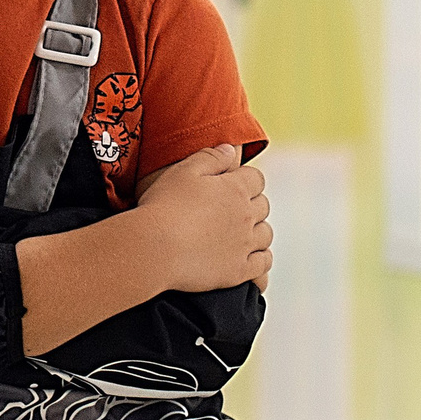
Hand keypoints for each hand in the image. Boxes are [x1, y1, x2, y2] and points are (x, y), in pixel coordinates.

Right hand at [131, 146, 272, 293]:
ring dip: (255, 231)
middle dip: (250, 204)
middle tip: (228, 209)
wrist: (154, 248)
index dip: (244, 179)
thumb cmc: (164, 206)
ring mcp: (244, 245)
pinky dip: (259, 258)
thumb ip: (210, 158)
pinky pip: (263, 264)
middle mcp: (246, 216)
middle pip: (263, 206)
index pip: (256, 179)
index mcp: (236, 189)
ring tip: (238, 233)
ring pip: (265, 234)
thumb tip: (231, 149)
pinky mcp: (238, 271)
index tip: (230, 184)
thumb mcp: (183, 171)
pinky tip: (247, 257)